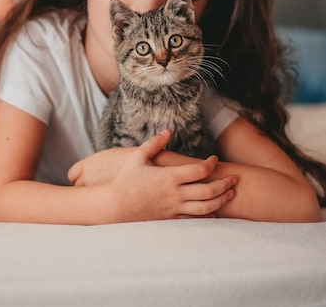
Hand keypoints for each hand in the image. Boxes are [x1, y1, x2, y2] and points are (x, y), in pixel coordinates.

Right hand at [69, 130, 236, 220]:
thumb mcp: (138, 157)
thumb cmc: (125, 180)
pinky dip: (207, 216)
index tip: (215, 159)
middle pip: (208, 190)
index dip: (211, 164)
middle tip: (235, 178)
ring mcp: (174, 208)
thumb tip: (168, 131)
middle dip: (224, 184)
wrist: (115, 206)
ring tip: (230, 194)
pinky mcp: (170, 219)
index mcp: (170, 176)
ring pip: (205, 207)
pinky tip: (215, 212)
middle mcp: (175, 193)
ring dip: (220, 200)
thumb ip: (154, 143)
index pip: (199, 170)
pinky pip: (193, 220)